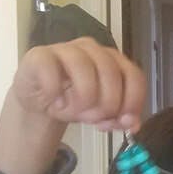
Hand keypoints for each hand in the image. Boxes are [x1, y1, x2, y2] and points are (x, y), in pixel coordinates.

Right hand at [10, 37, 144, 131]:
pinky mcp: (40, 55)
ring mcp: (66, 49)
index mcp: (113, 60)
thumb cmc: (73, 100)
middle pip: (110, 72)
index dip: (133, 101)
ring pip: (83, 67)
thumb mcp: (100, 114)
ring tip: (76, 113)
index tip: (125, 121)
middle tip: (95, 120)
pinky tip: (57, 104)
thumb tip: (132, 124)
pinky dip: (55, 91)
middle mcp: (92, 50)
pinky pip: (50, 69)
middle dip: (107, 104)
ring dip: (83, 97)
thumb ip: (118, 118)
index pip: (133, 76)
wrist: (39, 99)